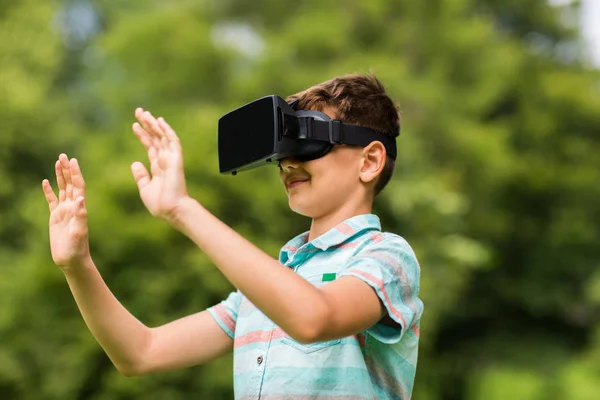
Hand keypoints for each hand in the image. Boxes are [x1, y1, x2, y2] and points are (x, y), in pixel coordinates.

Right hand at [42, 154, 89, 269]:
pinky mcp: (56, 218)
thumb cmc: (77, 248)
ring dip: (60, 176)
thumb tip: (80, 199)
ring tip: (57, 162)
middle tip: (63, 155)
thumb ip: (81, 215)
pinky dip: (49, 191)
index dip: (76, 173)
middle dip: (67, 170)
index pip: (78, 186)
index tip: (73, 160)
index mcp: (79, 208)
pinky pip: (52, 201)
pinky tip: (46, 182)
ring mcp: (64, 211)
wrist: (72, 260)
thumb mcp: (79, 231)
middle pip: (70, 184)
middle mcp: (73, 207)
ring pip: (62, 189)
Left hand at [131, 108, 188, 221]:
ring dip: (153, 124)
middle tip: (139, 111)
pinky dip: (167, 130)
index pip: (150, 147)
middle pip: (155, 138)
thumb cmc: (160, 204)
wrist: (172, 211)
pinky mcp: (176, 160)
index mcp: (158, 168)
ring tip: (144, 113)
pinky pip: (172, 141)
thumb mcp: (145, 188)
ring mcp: (171, 159)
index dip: (142, 135)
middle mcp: (165, 161)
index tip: (134, 125)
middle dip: (147, 124)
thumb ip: (140, 175)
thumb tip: (134, 162)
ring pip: (162, 136)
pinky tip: (159, 121)